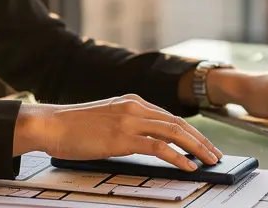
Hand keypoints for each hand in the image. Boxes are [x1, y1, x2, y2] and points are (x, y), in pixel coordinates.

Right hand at [13, 94, 222, 171]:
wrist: (51, 124)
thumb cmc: (73, 126)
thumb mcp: (106, 118)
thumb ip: (127, 124)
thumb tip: (145, 141)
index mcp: (131, 101)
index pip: (170, 116)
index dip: (191, 131)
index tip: (203, 143)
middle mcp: (134, 107)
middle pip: (178, 122)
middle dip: (201, 140)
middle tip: (215, 153)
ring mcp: (129, 121)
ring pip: (174, 132)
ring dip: (196, 148)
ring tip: (209, 160)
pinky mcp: (123, 137)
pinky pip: (159, 147)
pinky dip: (178, 156)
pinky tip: (188, 166)